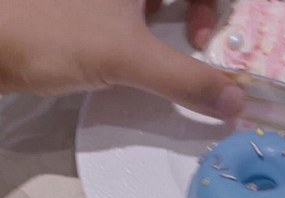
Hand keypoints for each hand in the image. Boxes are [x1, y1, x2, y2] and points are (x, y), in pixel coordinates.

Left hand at [0, 0, 243, 118]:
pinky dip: (145, 32)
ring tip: (171, 50)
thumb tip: (236, 101)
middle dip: (199, 10)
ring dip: (173, 20)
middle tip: (194, 41)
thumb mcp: (126, 57)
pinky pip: (129, 14)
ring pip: (153, 2)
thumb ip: (186, 79)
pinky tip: (133, 57)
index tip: (201, 36)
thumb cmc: (48, 31)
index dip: (214, 6)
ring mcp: (101, 0)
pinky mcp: (81, 11)